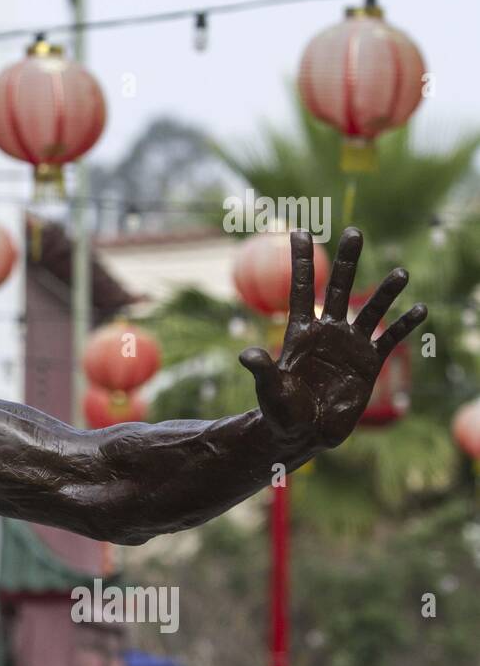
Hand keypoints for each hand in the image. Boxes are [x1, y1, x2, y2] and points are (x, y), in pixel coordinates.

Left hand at [239, 227, 426, 451]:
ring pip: (370, 311)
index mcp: (301, 332)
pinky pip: (389, 339)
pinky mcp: (368, 364)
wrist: (304, 433)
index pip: (301, 289)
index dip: (301, 262)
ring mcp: (350, 346)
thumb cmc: (281, 411)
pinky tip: (420, 308)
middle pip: (339, 289)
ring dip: (385, 292)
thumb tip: (246, 355)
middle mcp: (327, 332)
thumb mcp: (269, 390)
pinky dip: (404, 325)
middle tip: (354, 231)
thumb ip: (262, 371)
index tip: (299, 232)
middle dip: (347, 261)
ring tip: (401, 272)